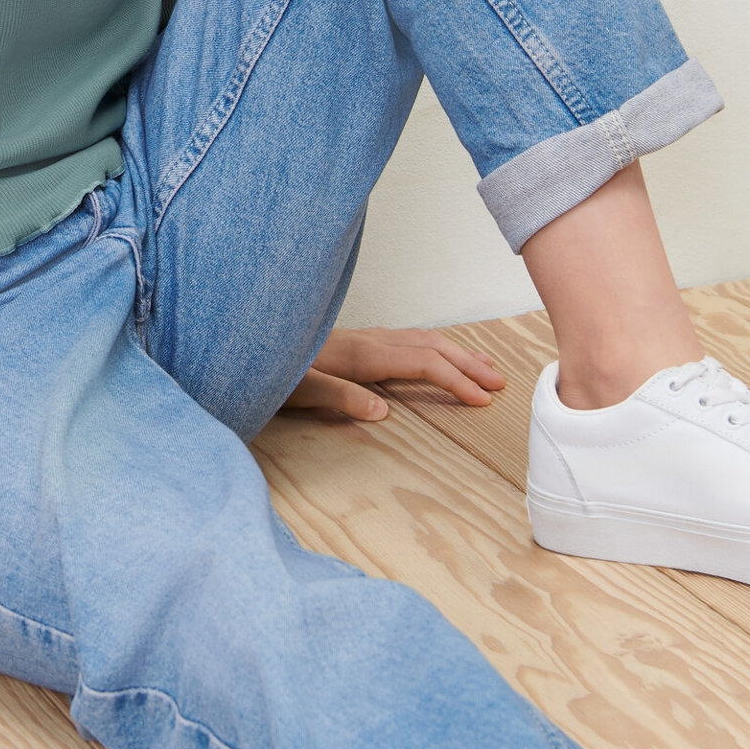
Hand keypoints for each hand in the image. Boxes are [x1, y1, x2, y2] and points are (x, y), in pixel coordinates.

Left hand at [282, 326, 505, 421]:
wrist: (249, 343)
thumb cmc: (273, 371)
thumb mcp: (300, 390)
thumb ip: (340, 397)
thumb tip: (382, 410)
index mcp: (361, 354)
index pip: (422, 363)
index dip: (455, 380)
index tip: (483, 398)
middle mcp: (368, 341)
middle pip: (430, 346)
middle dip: (467, 363)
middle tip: (500, 381)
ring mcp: (363, 338)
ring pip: (421, 339)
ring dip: (455, 352)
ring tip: (482, 366)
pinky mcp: (357, 342)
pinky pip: (407, 340)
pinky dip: (434, 347)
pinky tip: (437, 355)